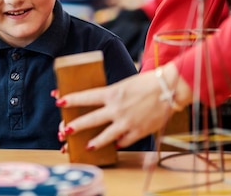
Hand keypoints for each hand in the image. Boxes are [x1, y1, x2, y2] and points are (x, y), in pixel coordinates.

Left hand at [55, 63, 190, 149]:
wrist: (170, 88)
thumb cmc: (148, 82)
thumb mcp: (125, 83)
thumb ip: (113, 94)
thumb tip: (102, 100)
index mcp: (113, 93)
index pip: (86, 97)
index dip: (71, 99)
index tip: (60, 101)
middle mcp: (117, 109)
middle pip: (91, 119)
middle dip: (75, 126)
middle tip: (64, 132)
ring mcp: (127, 122)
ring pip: (106, 136)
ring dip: (94, 142)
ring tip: (87, 146)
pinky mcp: (139, 131)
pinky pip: (125, 141)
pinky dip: (119, 143)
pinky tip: (116, 144)